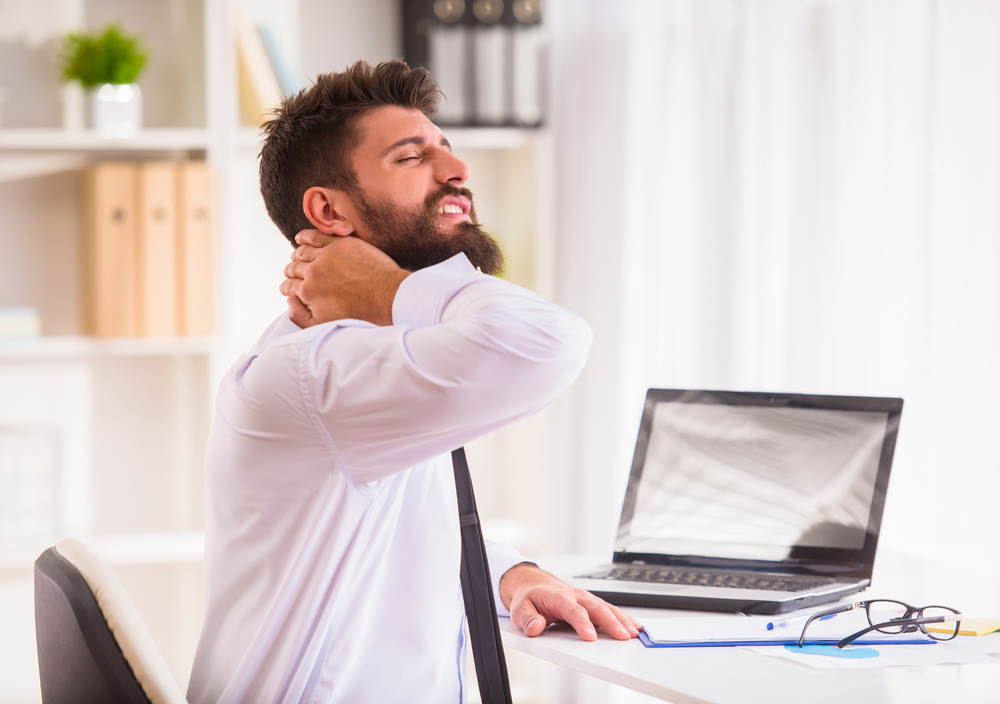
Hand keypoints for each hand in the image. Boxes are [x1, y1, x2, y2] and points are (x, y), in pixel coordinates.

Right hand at [280, 230, 409, 327]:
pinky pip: (315, 236)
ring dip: (296, 254)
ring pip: (302, 251)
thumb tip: (289, 302)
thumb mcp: (326, 324)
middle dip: (291, 271)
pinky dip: (304, 236)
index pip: (289, 286)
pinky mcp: (338, 243)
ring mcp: (324, 256)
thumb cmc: (362, 314)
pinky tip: (300, 238)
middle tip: (291, 271)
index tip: (289, 286)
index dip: (288, 286)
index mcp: (307, 293)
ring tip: (296, 255)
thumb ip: (303, 317)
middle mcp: (312, 273)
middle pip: (294, 268)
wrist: (387, 297)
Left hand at [500, 563, 641, 641]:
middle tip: (623, 636)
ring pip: (607, 608)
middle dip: (611, 623)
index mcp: (559, 597)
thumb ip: (527, 619)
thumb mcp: (520, 608)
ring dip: (622, 620)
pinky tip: (633, 626)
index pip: (573, 611)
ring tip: (634, 633)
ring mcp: (586, 599)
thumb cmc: (531, 598)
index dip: (583, 624)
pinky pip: (610, 610)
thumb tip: (536, 627)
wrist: (535, 586)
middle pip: (597, 609)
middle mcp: (576, 596)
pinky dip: (623, 618)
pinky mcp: (592, 604)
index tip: (590, 638)